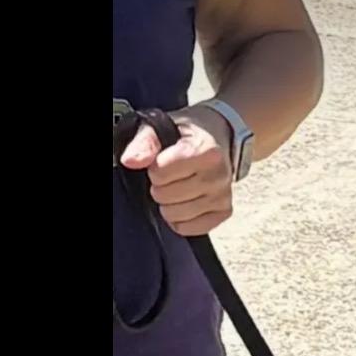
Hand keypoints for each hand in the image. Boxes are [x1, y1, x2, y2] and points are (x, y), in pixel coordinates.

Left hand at [119, 105, 235, 237]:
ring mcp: (222, 196)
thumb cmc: (188, 135)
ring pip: (176, 215)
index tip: (162, 161)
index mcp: (206, 151)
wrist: (217, 138)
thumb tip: (131, 161)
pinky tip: (183, 203)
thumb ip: (145, 142)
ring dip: (168, 204)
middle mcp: (218, 175)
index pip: (161, 172)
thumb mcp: (163, 128)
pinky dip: (180, 220)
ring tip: (176, 189)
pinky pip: (189, 228)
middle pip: (167, 196)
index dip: (154, 169)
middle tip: (168, 177)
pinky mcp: (223, 213)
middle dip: (160, 187)